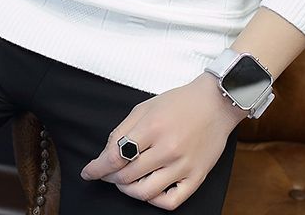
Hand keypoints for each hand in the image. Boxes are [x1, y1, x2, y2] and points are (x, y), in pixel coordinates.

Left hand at [79, 72, 245, 209]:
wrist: (215, 103)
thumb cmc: (179, 102)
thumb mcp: (146, 106)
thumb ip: (123, 128)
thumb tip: (107, 153)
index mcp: (152, 127)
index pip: (115, 156)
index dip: (97, 168)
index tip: (89, 172)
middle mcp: (167, 148)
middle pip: (127, 175)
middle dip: (110, 177)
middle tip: (107, 173)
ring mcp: (183, 165)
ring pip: (145, 192)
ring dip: (127, 190)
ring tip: (124, 182)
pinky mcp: (197, 177)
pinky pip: (171, 201)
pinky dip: (154, 201)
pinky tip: (148, 191)